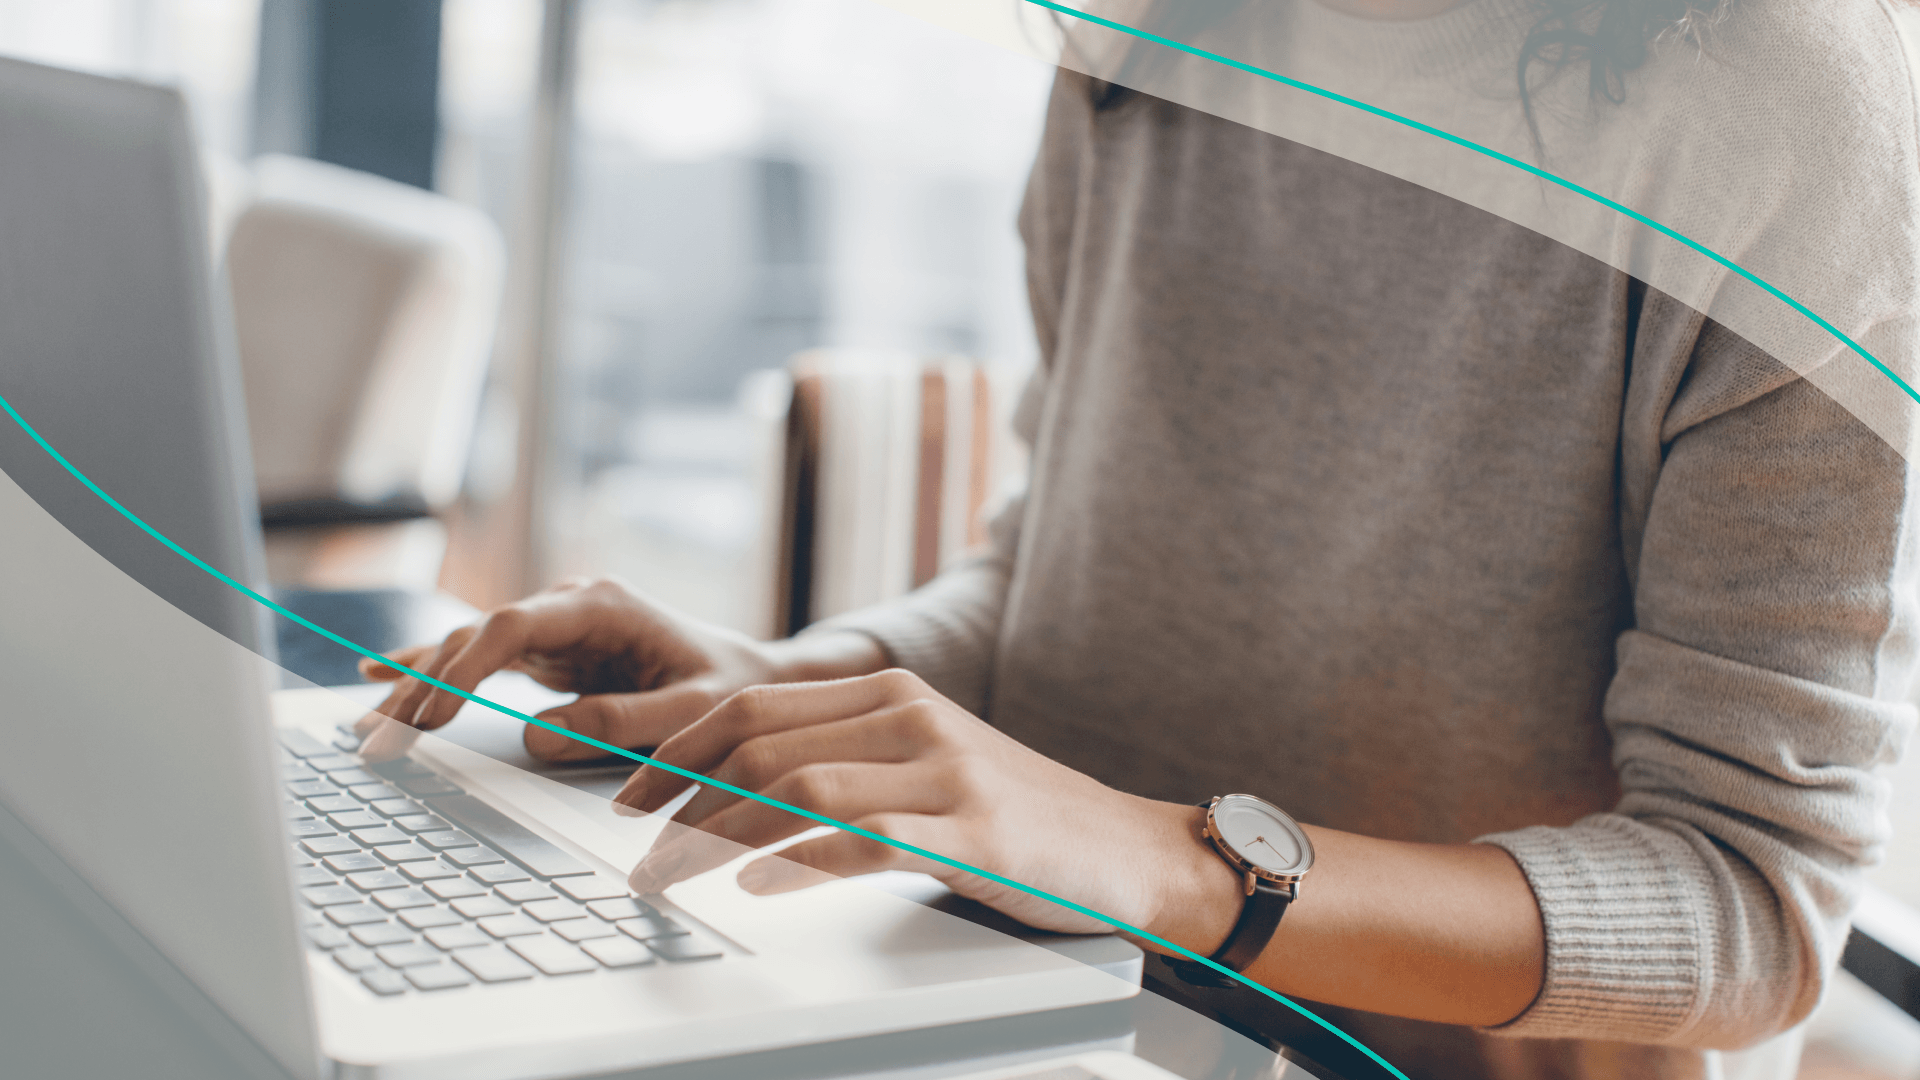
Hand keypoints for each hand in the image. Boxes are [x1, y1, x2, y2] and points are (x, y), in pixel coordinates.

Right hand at [353, 577, 884, 761]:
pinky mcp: (548, 654)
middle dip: (421, 687)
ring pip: (466, 650)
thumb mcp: (693, 712)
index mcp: (603, 606)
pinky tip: (375, 678)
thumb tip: (534, 738)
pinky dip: (429, 673)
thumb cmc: (733, 693)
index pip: (512, 626)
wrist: (759, 680)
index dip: (462, 667)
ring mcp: (554, 628)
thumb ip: (621, 723)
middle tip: (378, 742)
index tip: (427, 713)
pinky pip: (477, 661)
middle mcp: (569, 607)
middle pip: (475, 637)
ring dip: (415, 687)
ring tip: (364, 729)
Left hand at [616, 669, 1243, 945]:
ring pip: (797, 789)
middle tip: (635, 853)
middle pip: (759, 745)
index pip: (752, 707)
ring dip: (715, 838)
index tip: (628, 798)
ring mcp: (944, 773)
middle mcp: (911, 718)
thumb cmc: (1016, 818)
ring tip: (671, 878)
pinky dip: (797, 860)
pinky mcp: (973, 833)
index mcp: (891, 693)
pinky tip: (755, 882)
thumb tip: (734, 791)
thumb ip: (847, 758)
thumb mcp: (926, 765)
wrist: (1126, 850)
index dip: (677, 751)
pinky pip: (865, 839)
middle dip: (677, 800)